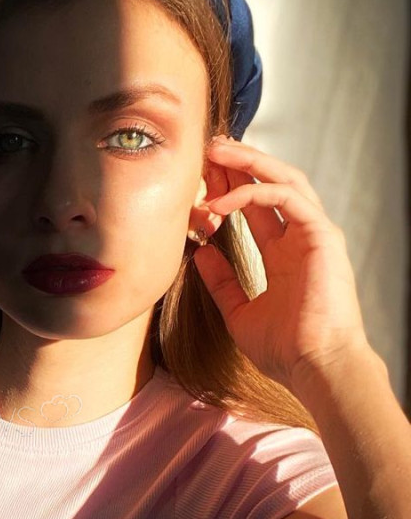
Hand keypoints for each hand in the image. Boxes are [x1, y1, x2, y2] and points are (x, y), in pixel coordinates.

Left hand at [190, 135, 370, 395]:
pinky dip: (253, 193)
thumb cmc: (285, 349)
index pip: (255, 207)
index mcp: (285, 254)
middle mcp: (301, 237)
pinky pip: (286, 198)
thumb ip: (221, 282)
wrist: (315, 367)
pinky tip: (221, 202)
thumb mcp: (238, 311)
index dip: (227, 189)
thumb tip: (200, 254)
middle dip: (238, 164)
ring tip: (215, 153)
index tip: (197, 182)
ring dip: (248, 163)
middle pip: (269, 184)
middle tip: (206, 151)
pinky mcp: (322, 235)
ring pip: (283, 179)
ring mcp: (314, 233)